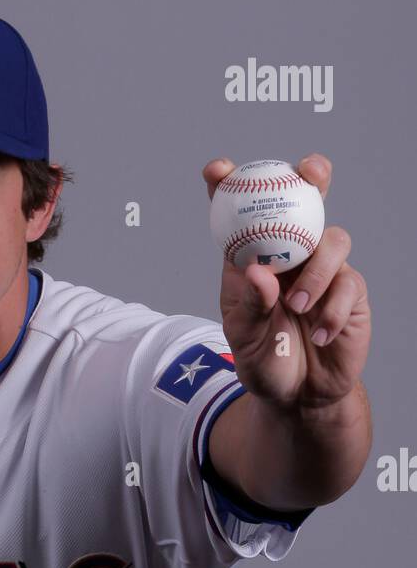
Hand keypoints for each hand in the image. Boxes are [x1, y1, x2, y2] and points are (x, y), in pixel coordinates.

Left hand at [202, 154, 370, 413]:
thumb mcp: (245, 339)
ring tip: (296, 309)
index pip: (244, 211)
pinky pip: (348, 284)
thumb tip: (259, 272)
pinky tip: (318, 335)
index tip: (217, 170)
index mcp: (255, 257)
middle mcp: (292, 254)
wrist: (297, 397)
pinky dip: (331, 309)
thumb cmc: (263, 360)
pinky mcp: (350, 293)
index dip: (231, 183)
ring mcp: (324, 270)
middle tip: (311, 173)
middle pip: (307, 199)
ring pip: (333, 240)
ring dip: (315, 272)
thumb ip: (250, 306)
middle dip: (312, 177)